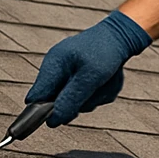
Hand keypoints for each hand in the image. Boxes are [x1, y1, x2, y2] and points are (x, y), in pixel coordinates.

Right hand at [26, 11, 150, 126]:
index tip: (59, 117)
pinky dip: (100, 92)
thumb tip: (52, 121)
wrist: (122, 35)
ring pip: (77, 102)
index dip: (43, 112)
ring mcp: (69, 74)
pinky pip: (88, 96)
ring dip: (94, 97)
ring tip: (105, 81)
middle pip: (59, 104)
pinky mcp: (80, 78)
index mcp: (52, 65)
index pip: (36, 97)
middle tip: (95, 89)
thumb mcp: (90, 78)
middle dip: (80, 102)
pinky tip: (107, 79)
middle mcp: (57, 70)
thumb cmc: (106, 52)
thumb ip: (71, 99)